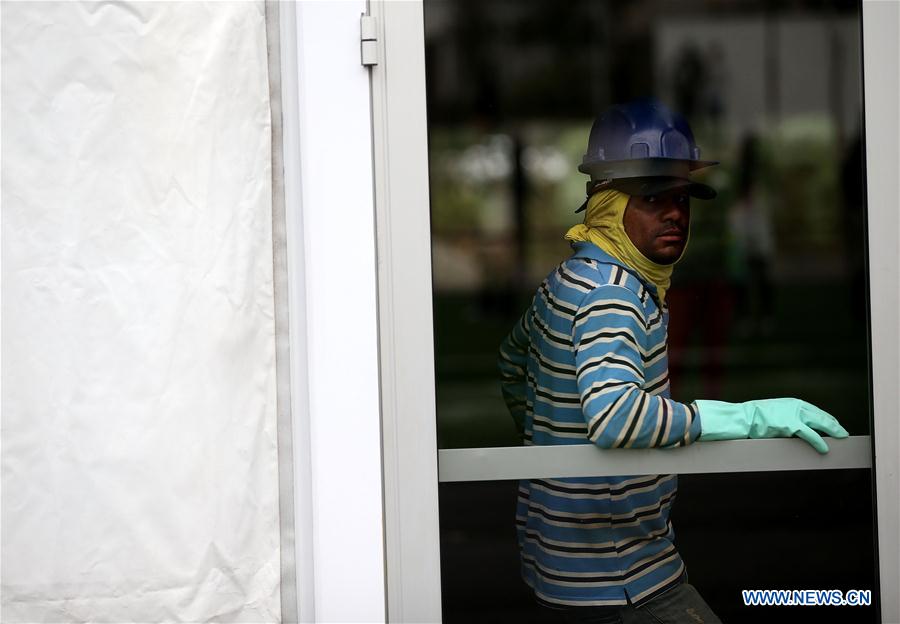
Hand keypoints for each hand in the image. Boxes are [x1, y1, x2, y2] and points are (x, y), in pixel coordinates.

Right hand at [696, 398, 849, 452]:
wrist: (743, 417)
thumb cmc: (754, 417)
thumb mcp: (774, 412)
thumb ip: (787, 417)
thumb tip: (797, 428)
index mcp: (793, 403)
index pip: (816, 411)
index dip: (827, 420)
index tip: (834, 426)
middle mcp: (796, 406)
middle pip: (822, 416)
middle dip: (835, 425)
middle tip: (843, 433)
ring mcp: (794, 415)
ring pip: (821, 424)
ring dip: (833, 431)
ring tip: (841, 438)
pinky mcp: (791, 425)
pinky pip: (811, 435)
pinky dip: (820, 442)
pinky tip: (825, 448)